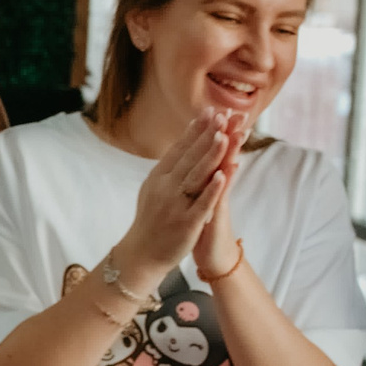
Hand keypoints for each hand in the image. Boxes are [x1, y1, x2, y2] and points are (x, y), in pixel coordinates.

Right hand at [117, 112, 238, 287]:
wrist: (142, 254)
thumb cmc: (152, 220)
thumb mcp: (154, 189)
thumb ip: (169, 168)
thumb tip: (183, 143)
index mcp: (159, 177)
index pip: (179, 148)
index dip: (195, 130)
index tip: (210, 111)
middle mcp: (166, 187)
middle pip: (189, 157)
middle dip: (206, 136)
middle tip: (221, 115)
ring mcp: (176, 205)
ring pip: (195, 176)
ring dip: (210, 155)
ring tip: (223, 136)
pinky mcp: (186, 223)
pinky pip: (201, 203)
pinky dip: (212, 188)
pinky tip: (222, 174)